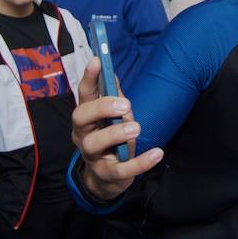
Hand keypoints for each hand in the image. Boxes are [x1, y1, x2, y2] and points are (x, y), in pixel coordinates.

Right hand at [70, 57, 162, 202]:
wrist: (106, 178)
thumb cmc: (112, 141)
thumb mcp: (114, 118)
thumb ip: (114, 97)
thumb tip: (112, 73)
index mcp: (86, 117)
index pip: (83, 94)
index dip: (89, 77)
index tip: (97, 60)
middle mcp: (83, 135)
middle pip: (80, 117)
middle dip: (101, 108)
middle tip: (124, 105)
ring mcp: (92, 156)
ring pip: (94, 144)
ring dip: (115, 134)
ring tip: (136, 128)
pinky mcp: (107, 174)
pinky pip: (122, 170)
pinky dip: (140, 162)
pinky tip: (157, 153)